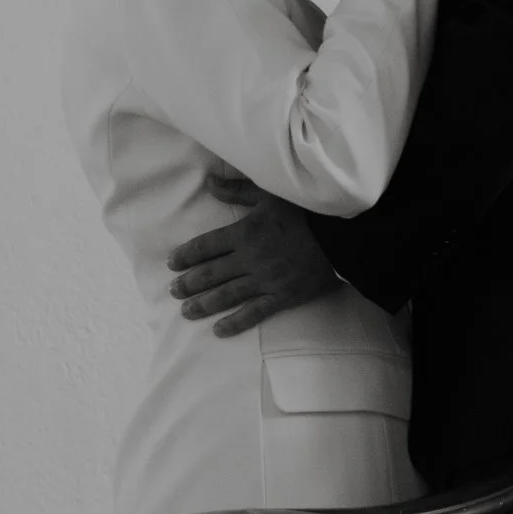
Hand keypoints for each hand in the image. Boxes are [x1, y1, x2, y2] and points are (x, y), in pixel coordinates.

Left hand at [169, 166, 341, 335]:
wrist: (340, 235)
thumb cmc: (306, 210)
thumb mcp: (270, 193)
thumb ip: (237, 190)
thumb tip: (209, 183)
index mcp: (244, 232)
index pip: (206, 246)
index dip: (186, 255)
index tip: (172, 263)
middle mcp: (250, 259)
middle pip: (211, 273)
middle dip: (189, 283)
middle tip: (173, 291)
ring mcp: (265, 280)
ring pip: (227, 295)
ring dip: (203, 304)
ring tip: (186, 311)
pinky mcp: (282, 296)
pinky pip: (254, 313)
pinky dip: (235, 323)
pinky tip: (219, 330)